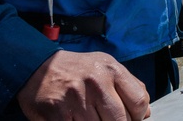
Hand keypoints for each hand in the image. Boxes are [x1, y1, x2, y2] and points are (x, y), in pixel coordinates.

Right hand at [17, 50, 150, 120]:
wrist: (37, 68)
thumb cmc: (77, 70)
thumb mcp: (106, 66)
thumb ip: (129, 86)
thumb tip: (145, 113)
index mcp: (111, 70)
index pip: (138, 101)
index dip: (137, 117)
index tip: (130, 119)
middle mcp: (96, 82)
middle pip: (121, 120)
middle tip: (105, 119)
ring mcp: (76, 99)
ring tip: (89, 116)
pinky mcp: (58, 114)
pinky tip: (76, 119)